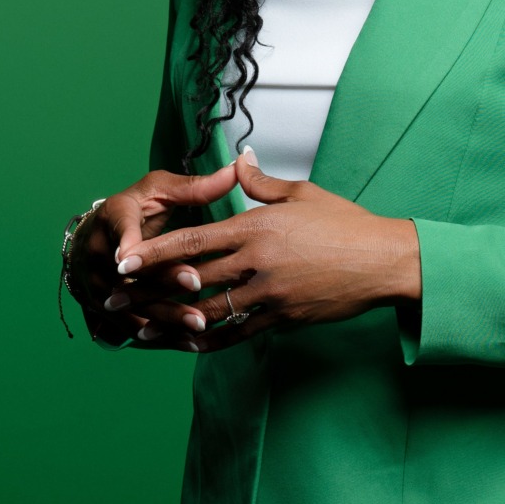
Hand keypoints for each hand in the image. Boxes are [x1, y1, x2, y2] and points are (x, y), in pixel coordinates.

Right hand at [67, 161, 240, 348]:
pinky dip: (163, 335)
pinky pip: (135, 326)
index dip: (127, 240)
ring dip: (165, 317)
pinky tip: (191, 342)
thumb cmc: (137, 209)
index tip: (134, 254)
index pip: (120, 226)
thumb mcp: (159, 190)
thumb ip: (196, 186)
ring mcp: (100, 284)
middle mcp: (100, 252)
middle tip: (196, 282)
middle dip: (162, 281)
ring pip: (132, 305)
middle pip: (130, 273)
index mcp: (113, 216)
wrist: (98, 238)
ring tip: (200, 324)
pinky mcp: (108, 308)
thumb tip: (236, 168)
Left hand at [119, 149, 421, 350]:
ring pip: (211, 312)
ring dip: (173, 321)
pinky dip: (211, 339)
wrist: (385, 261)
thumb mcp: (304, 194)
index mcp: (257, 227)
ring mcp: (271, 294)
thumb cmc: (347, 225)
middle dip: (152, 290)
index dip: (155, 252)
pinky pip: (240, 332)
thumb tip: (240, 161)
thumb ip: (263, 183)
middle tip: (118, 298)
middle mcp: (258, 262)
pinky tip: (189, 342)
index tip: (125, 260)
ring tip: (142, 328)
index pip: (193, 240)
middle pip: (193, 279)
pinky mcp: (285, 318)